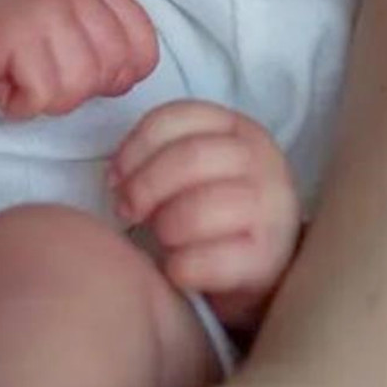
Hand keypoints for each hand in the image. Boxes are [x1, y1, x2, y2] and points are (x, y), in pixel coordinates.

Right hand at [0, 0, 159, 117]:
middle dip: (76, 89)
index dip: (116, 75)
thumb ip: (100, 44)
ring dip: (44, 97)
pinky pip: (45, 94)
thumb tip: (131, 77)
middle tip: (37, 75)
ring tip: (15, 77)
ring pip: (80, 84)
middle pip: (112, 68)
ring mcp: (44, 4)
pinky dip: (21, 103)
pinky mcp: (14, 32)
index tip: (74, 73)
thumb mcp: (59, 32)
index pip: (142, 42)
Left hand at [108, 100, 299, 327]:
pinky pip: (208, 261)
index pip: (177, 117)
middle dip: (144, 187)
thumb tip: (117, 177)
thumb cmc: (217, 208)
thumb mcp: (198, 166)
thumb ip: (163, 155)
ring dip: (165, 228)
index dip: (136, 147)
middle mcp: (261, 158)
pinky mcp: (268, 258)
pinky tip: (176, 269)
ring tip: (162, 240)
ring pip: (198, 209)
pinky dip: (180, 267)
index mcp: (237, 128)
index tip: (115, 177)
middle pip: (188, 157)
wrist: (265, 263)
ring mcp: (271, 207)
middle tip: (127, 211)